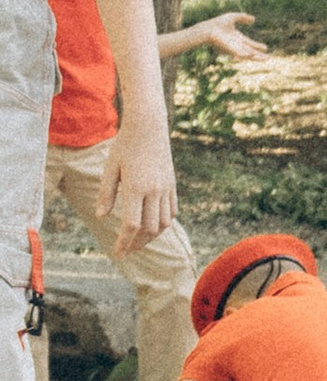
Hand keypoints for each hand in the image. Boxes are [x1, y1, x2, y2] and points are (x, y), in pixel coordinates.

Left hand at [97, 135, 176, 254]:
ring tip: (139, 241)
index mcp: (136, 187)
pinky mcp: (172, 185)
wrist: (149, 127)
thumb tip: (101, 216)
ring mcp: (166, 189)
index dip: (124, 242)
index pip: (131, 224)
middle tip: (126, 250)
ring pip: (163, 223)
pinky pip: (171, 212)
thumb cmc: (125, 145)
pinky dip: (163, 223)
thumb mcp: (111, 168)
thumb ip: (107, 193)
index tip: (118, 253)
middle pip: (149, 228)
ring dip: (151, 236)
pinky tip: (153, 226)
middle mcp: (154, 191)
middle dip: (137, 243)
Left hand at [194, 15, 268, 63]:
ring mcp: (234, 48)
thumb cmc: (218, 23)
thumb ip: (243, 17)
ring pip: (248, 54)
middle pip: (251, 51)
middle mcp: (237, 45)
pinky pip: (241, 53)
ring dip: (257, 57)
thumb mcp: (233, 16)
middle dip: (259, 55)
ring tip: (266, 59)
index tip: (265, 48)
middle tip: (268, 58)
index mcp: (238, 38)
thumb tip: (253, 19)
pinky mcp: (231, 50)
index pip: (249, 43)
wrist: (209, 28)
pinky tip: (252, 54)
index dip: (257, 45)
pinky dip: (246, 54)